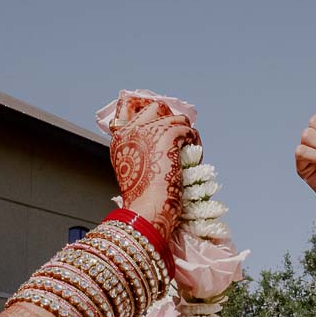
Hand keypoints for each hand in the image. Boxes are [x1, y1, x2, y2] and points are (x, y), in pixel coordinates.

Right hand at [111, 99, 197, 239]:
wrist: (147, 209)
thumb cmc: (144, 198)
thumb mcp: (136, 171)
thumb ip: (143, 152)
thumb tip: (168, 140)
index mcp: (119, 140)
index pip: (134, 110)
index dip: (155, 115)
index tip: (167, 125)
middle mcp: (130, 131)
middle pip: (156, 107)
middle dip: (172, 119)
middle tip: (182, 136)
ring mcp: (148, 130)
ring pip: (176, 118)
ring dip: (187, 133)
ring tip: (190, 149)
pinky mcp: (166, 135)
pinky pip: (187, 129)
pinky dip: (194, 140)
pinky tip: (195, 155)